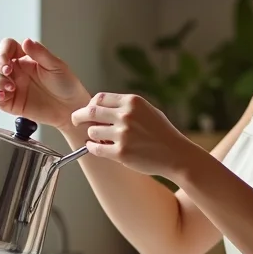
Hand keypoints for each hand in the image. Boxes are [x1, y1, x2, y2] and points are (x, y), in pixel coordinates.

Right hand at [0, 38, 90, 131]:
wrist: (71, 109)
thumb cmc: (67, 86)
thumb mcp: (56, 66)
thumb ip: (40, 53)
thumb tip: (26, 41)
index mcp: (27, 59)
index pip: (8, 47)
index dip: (4, 50)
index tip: (9, 58)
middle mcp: (18, 71)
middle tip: (8, 71)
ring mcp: (14, 87)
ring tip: (12, 87)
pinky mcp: (12, 103)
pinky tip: (2, 95)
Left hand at [70, 93, 199, 177]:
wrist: (176, 155)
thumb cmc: (162, 133)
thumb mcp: (147, 110)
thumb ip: (125, 106)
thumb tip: (100, 106)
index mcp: (132, 102)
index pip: (100, 98)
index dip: (90, 104)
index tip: (88, 110)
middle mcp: (127, 116)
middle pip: (90, 112)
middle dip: (79, 116)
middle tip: (75, 120)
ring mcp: (123, 134)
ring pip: (92, 131)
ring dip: (90, 135)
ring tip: (95, 138)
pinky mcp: (121, 153)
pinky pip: (95, 149)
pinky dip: (91, 147)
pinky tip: (94, 147)